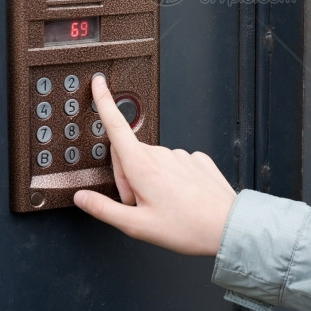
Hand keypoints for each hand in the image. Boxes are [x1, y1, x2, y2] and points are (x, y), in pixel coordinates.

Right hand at [74, 74, 236, 254]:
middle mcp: (161, 154)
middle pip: (130, 154)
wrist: (227, 226)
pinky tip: (179, 197)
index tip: (98, 83)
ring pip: (152, 160)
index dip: (104, 101)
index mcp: (143, 166)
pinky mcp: (197, 159)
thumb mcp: (136, 225)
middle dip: (127, 176)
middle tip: (138, 204)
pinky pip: (174, 164)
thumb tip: (82, 198)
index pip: (116, 125)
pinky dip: (170, 178)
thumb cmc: (186, 227)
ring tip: (162, 205)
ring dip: (149, 179)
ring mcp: (181, 154)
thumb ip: (104, 209)